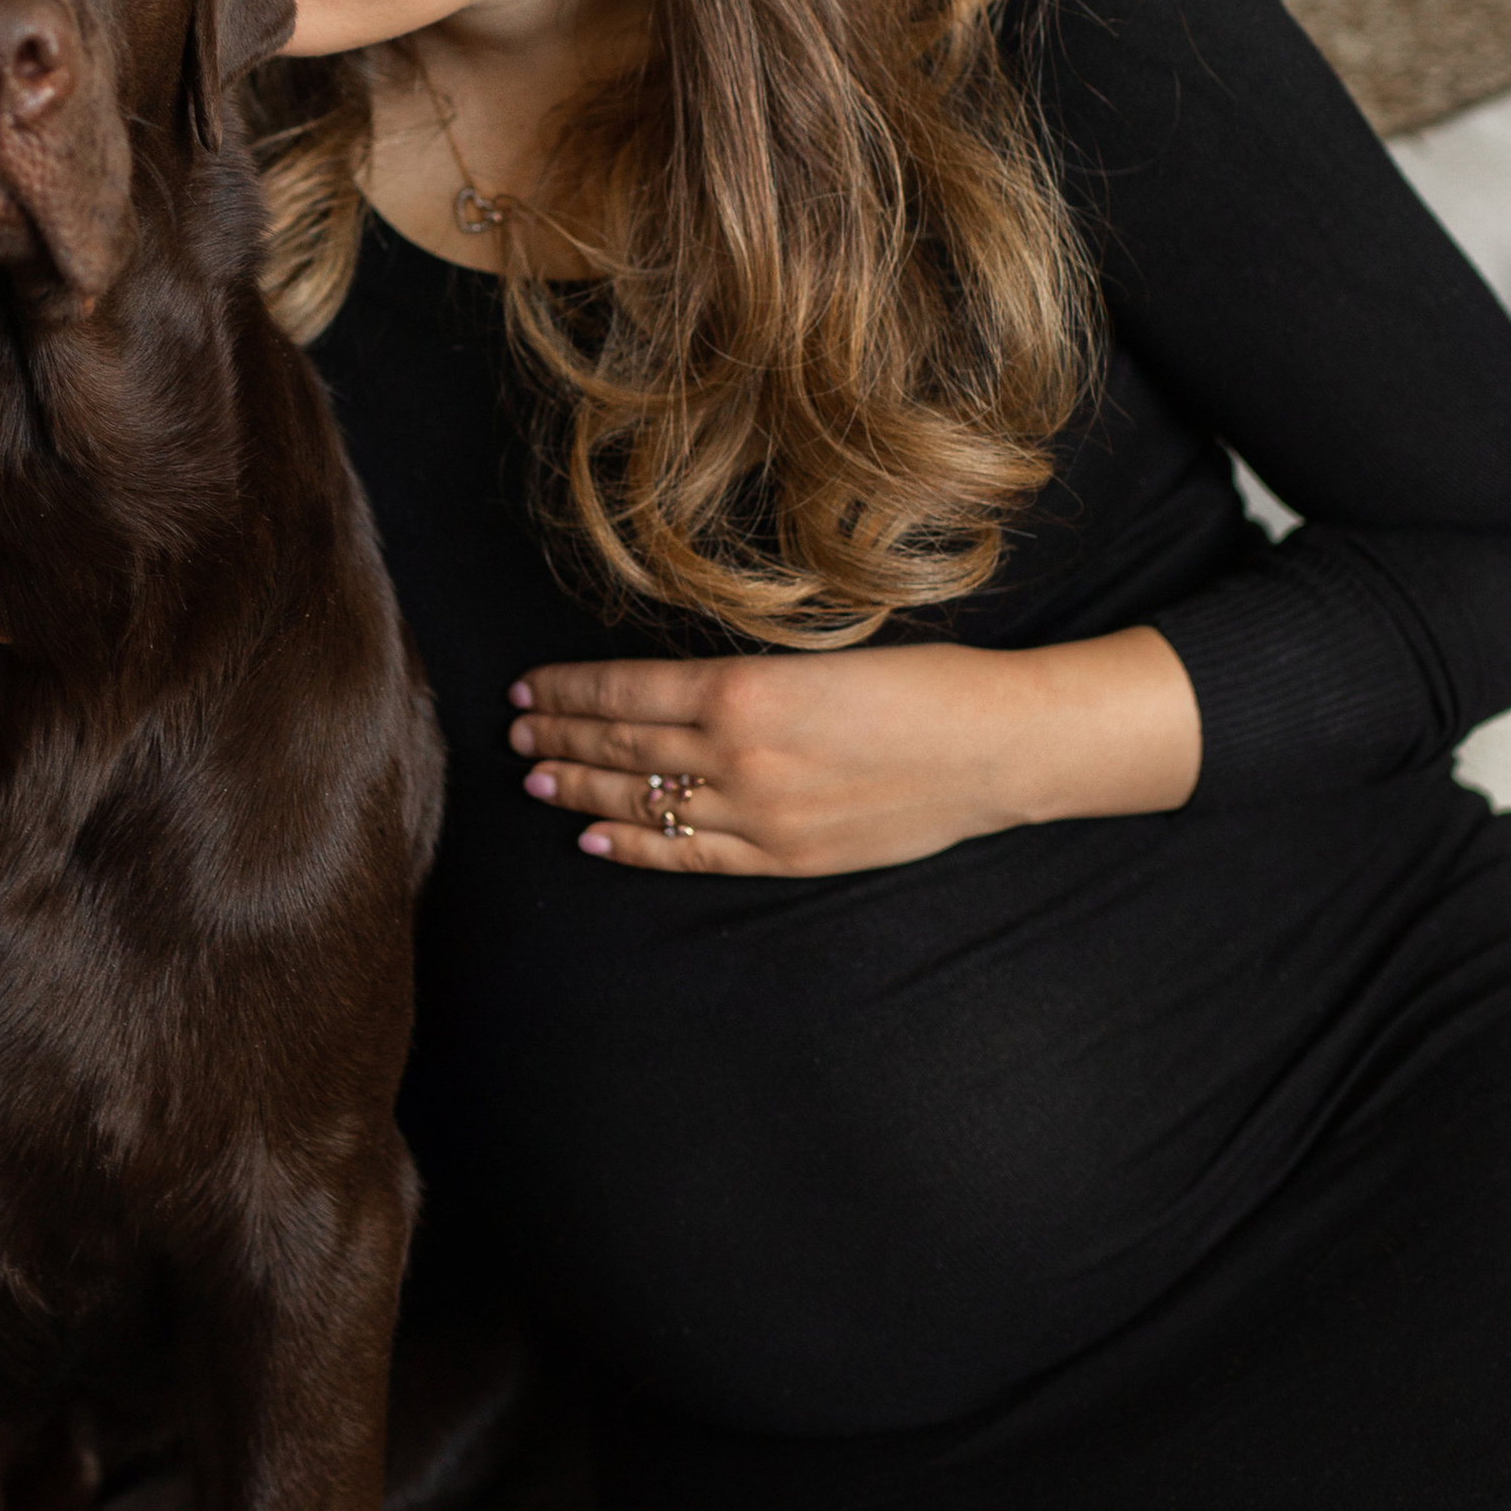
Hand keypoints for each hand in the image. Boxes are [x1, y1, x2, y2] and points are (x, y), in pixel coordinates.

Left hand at [506, 631, 1201, 876]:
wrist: (996, 746)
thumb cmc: (921, 682)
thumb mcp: (817, 654)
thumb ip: (739, 679)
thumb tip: (666, 691)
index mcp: (742, 689)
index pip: (625, 690)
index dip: (568, 690)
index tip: (527, 685)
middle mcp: (738, 755)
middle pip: (623, 744)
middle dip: (561, 734)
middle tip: (514, 729)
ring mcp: (758, 814)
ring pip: (644, 799)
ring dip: (582, 785)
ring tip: (534, 775)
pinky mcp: (784, 855)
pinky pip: (689, 854)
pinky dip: (635, 845)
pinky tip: (593, 836)